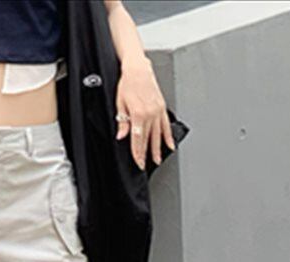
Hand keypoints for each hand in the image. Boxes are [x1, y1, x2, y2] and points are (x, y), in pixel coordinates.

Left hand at [115, 55, 174, 169]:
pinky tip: (169, 145)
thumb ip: (122, 121)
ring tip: (157, 160)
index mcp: (138, 114)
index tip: (138, 162)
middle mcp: (149, 113)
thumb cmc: (127, 83)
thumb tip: (121, 136)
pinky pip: (166, 125)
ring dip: (157, 148)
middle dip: (146, 154)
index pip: (137, 139)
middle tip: (145, 165)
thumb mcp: (120, 103)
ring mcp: (157, 111)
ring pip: (158, 134)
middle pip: (147, 139)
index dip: (137, 153)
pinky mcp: (161, 107)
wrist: (138, 69)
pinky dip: (167, 136)